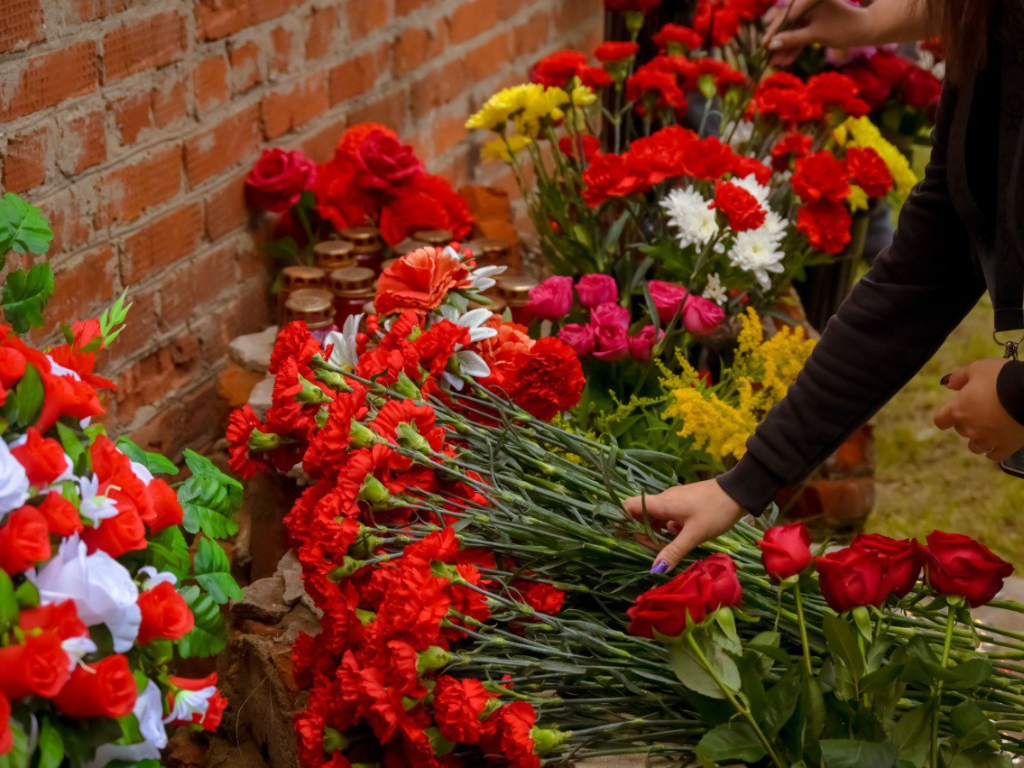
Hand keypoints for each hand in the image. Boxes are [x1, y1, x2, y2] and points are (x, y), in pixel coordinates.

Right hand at [623, 480, 746, 572]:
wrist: (739, 493)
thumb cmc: (715, 510)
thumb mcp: (694, 534)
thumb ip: (674, 551)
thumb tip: (655, 570)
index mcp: (662, 503)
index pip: (629, 505)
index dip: (625, 521)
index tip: (629, 538)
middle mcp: (664, 500)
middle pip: (642, 515)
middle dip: (645, 534)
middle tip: (655, 550)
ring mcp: (675, 501)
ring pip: (657, 518)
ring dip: (659, 533)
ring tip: (670, 546)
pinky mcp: (685, 504)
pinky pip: (669, 517)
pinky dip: (671, 529)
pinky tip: (683, 536)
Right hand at [764, 0, 872, 65]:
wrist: (865, 30)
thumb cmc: (844, 28)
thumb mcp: (816, 35)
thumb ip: (793, 39)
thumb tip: (771, 45)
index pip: (787, 16)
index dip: (774, 32)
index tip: (763, 45)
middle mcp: (809, 2)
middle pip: (789, 24)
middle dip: (780, 42)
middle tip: (768, 58)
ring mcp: (811, 12)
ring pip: (794, 31)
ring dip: (786, 48)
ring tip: (777, 64)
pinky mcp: (814, 21)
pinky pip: (801, 33)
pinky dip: (796, 46)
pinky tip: (787, 60)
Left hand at [934, 359, 1023, 461]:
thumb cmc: (1002, 377)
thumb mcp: (978, 368)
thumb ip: (959, 377)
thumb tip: (947, 384)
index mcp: (958, 410)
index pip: (941, 420)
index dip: (946, 416)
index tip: (953, 412)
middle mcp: (970, 428)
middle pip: (961, 430)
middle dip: (968, 421)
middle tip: (983, 410)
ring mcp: (988, 440)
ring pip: (976, 446)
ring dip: (979, 438)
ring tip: (990, 427)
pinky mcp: (1007, 447)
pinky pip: (995, 455)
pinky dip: (994, 450)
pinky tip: (999, 442)